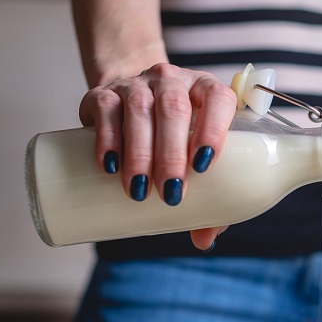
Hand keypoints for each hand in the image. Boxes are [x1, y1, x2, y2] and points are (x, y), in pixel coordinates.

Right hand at [78, 63, 237, 249]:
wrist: (130, 102)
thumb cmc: (177, 137)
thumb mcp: (195, 157)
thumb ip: (208, 196)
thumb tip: (204, 240)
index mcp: (207, 90)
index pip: (218, 99)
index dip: (214, 128)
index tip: (204, 165)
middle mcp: (173, 81)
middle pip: (174, 109)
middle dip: (171, 154)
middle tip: (170, 192)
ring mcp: (138, 83)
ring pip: (139, 110)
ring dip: (139, 153)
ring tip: (139, 190)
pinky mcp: (103, 93)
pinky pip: (105, 110)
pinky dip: (107, 139)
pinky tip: (109, 166)